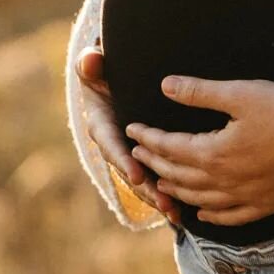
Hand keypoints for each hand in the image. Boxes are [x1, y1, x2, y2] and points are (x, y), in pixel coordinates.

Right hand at [73, 45, 182, 227]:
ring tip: (175, 212)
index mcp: (101, 123)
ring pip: (143, 178)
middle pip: (129, 169)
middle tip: (164, 202)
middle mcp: (113, 143)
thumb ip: (91, 62)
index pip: (110, 144)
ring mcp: (128, 152)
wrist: (113, 75)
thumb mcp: (95, 63)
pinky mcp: (144, 155)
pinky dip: (168, 190)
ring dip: (158, 196)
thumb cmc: (105, 67)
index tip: (136, 173)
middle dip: (146, 187)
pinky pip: (155, 175)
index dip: (122, 159)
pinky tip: (183, 208)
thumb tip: (90, 61)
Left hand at [125, 75, 273, 226]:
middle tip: (138, 154)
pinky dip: (210, 216)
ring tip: (161, 183)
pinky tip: (203, 214)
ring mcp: (243, 197)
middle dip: (155, 162)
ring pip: (199, 199)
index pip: (170, 147)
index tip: (132, 129)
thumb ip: (200, 92)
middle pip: (179, 174)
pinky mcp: (264, 205)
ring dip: (176, 190)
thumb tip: (165, 85)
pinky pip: (228, 217)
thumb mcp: (241, 94)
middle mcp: (222, 181)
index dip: (148, 138)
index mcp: (213, 153)